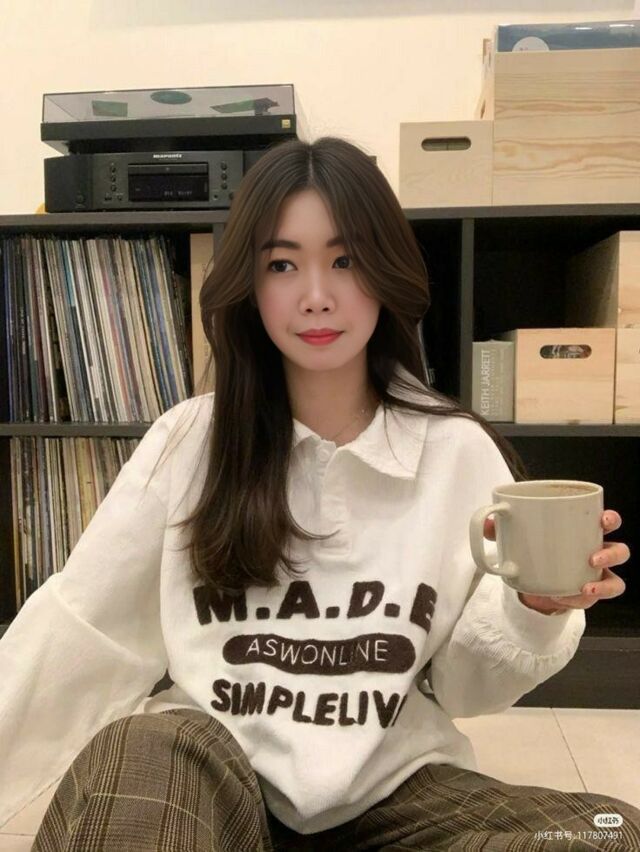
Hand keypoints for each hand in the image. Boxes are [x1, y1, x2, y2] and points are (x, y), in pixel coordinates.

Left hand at [483, 510, 630, 612]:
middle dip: (612, 553)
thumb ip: (502, 529)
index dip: (611, 519)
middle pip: (620, 551)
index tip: (602, 518)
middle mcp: (596, 552)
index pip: (608, 521)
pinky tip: (562, 598)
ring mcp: (595, 577)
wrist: (533, 581)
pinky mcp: (586, 596)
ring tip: (585, 585)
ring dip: (605, 584)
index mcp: (585, 531)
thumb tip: (489, 523)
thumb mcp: (518, 537)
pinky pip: (592, 601)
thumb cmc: (535, 550)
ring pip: (616, 581)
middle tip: (593, 557)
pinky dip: (579, 601)